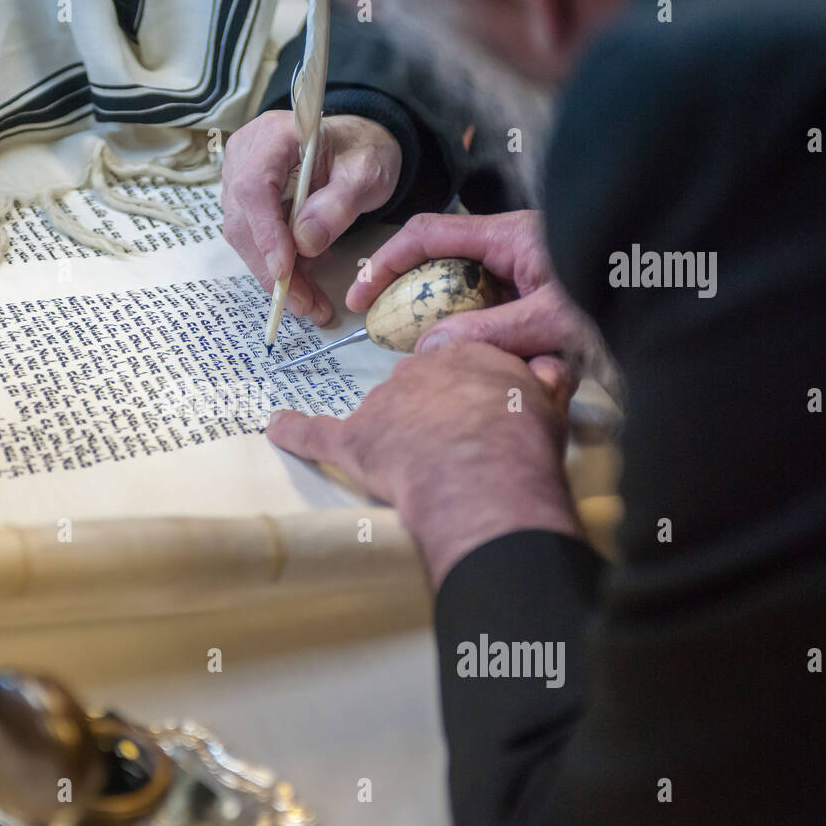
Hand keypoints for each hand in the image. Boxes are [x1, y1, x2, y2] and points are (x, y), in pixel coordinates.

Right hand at [222, 111, 401, 324]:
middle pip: (243, 221)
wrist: (356, 147)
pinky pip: (254, 241)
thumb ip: (338, 203)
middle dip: (273, 269)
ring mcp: (239, 180)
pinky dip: (279, 268)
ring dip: (276, 276)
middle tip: (305, 306)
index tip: (285, 272)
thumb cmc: (362, 151)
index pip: (254, 188)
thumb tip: (304, 243)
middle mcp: (245, 157)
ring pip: (245, 238)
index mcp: (272, 137)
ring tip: (311, 304)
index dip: (266, 233)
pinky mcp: (246, 204)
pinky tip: (304, 283)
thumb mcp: (365, 172)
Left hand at [266, 342, 581, 588]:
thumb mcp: (549, 402)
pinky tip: (276, 427)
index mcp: (466, 355)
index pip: (460, 369)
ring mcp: (383, 405)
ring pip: (382, 416)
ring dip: (395, 438)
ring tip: (422, 471)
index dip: (470, 399)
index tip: (481, 419)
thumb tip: (549, 369)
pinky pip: (316, 432)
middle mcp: (419, 371)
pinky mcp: (354, 441)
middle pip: (418, 392)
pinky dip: (295, 430)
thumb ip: (541, 382)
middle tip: (459, 451)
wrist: (482, 469)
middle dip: (433, 419)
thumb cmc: (520, 440)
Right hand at [347, 210, 621, 402]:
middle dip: (412, 295)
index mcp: (513, 235)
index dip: (385, 262)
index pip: (428, 234)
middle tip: (390, 333)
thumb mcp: (557, 321)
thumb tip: (433, 348)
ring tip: (434, 355)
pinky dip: (479, 332)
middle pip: (443, 261)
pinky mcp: (544, 292)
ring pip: (469, 290)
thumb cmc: (631, 295)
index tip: (361, 297)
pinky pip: (496, 309)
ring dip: (448, 321)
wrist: (687, 295)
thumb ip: (493, 334)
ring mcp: (531, 269)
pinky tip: (480, 360)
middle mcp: (519, 246)